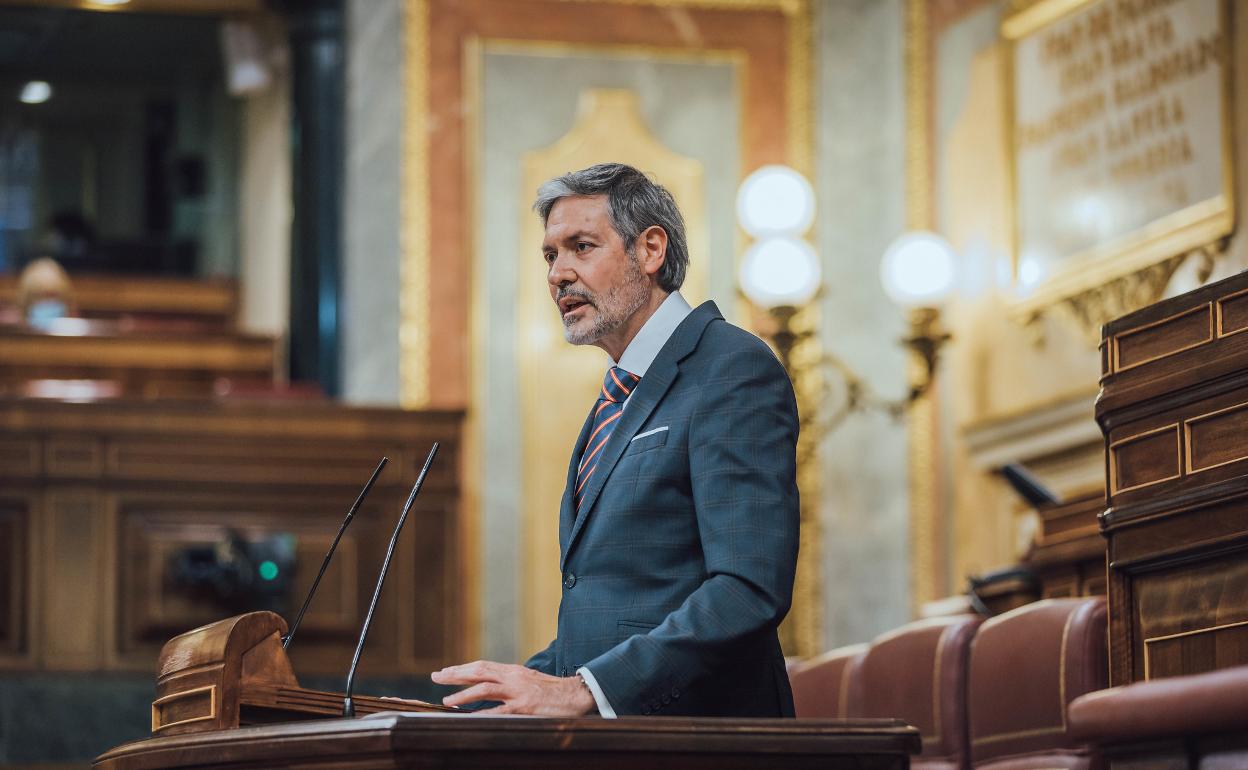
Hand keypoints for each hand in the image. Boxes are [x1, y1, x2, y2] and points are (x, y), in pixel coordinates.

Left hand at [431, 660, 596, 715]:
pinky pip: (499, 710)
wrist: (576, 695)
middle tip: (436, 677)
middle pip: (478, 671)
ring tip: (447, 700)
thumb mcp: (529, 681)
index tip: (444, 671)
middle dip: (455, 674)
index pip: (482, 666)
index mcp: (513, 670)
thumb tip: (491, 685)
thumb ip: (510, 682)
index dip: (461, 668)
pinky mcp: (524, 707)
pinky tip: (469, 717)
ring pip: (485, 688)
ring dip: (464, 694)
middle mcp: (513, 677)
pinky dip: (482, 713)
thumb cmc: (552, 691)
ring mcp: (518, 692)